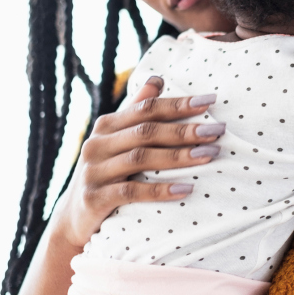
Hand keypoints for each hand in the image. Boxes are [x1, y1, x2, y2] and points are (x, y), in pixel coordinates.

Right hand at [51, 76, 225, 252]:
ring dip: (179, 156)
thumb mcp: (118, 140)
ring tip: (209, 154)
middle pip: (146, 131)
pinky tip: (187, 188)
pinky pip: (131, 192)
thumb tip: (157, 79)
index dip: (178, 104)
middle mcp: (98, 144)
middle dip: (185, 130)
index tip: (211, 100)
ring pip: (141, 158)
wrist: (75, 215)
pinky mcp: (95, 198)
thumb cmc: (107, 172)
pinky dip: (160, 190)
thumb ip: (136, 111)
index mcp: (107, 126)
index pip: (146, 108)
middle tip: (218, 130)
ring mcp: (94, 171)